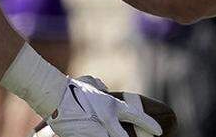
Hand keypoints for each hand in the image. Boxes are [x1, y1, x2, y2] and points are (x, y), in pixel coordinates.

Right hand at [46, 76, 161, 136]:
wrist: (55, 95)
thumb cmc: (71, 89)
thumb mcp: (90, 84)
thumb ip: (99, 87)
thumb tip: (103, 87)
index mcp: (112, 105)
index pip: (136, 115)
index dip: (149, 124)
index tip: (160, 132)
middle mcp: (107, 118)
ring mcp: (96, 129)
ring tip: (104, 135)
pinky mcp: (85, 136)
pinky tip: (91, 136)